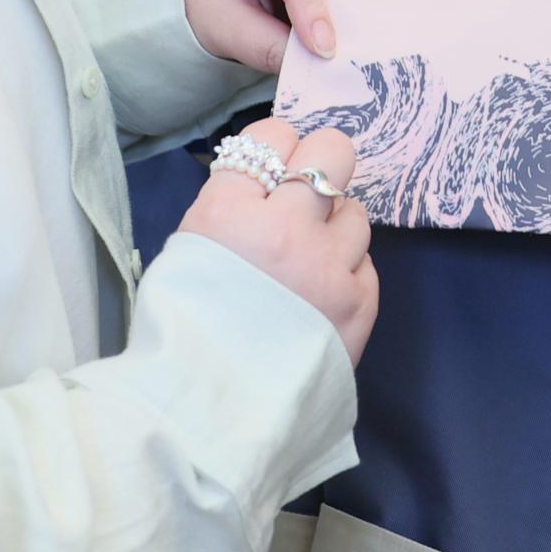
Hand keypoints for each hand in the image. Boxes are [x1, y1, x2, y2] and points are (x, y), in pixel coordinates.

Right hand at [177, 117, 378, 363]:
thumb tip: (267, 182)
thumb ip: (229, 211)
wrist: (210, 417)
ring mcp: (327, 267)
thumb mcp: (186, 255)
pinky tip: (322, 296)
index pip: (272, 135)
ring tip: (311, 260)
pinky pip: (366, 263)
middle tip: (308, 192)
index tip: (272, 168)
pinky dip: (347, 273)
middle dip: (322, 164)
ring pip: (356, 212)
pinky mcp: (359, 303)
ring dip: (335, 229)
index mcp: (227, 213)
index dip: (275, 149)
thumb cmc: (184, 334)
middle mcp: (284, 229)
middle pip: (332, 151)